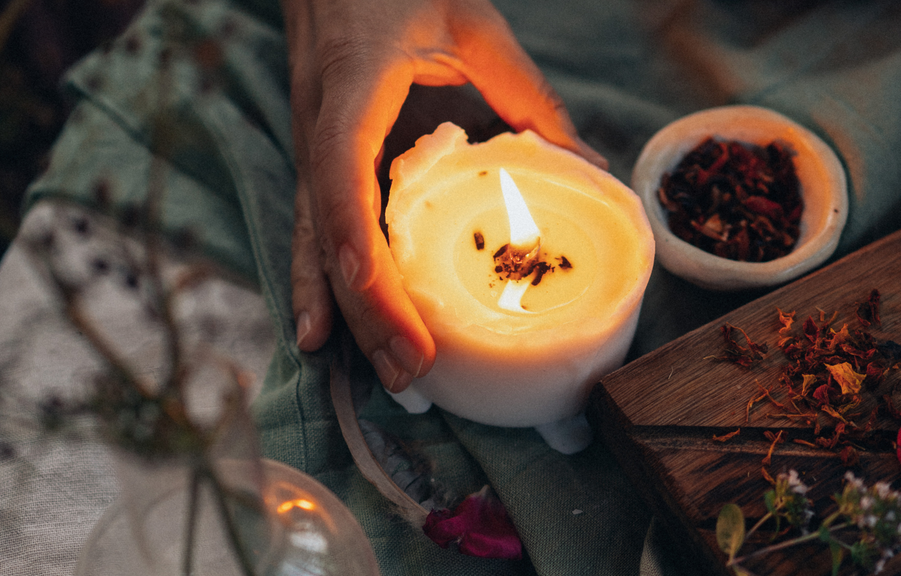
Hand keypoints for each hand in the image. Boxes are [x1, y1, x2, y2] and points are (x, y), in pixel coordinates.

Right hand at [284, 0, 606, 391]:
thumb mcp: (471, 26)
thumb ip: (526, 93)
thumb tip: (589, 165)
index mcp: (352, 91)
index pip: (340, 178)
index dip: (357, 247)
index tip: (386, 306)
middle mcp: (319, 132)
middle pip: (330, 235)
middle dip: (366, 310)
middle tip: (412, 372)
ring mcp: (312, 151)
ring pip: (317, 245)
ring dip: (348, 315)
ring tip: (390, 374)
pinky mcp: (318, 163)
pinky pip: (315, 232)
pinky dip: (324, 286)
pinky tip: (328, 335)